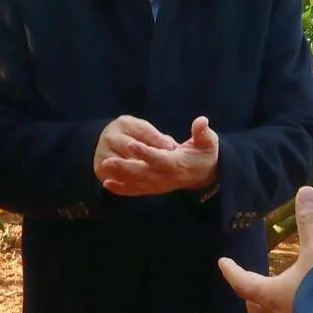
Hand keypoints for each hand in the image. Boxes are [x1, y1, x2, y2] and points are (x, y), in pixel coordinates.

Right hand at [93, 115, 176, 181]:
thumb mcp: (145, 132)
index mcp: (124, 123)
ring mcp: (102, 152)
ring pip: (123, 164)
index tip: (171, 149)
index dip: (158, 141)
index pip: (143, 132)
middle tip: (163, 166)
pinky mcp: (100, 168)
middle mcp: (110, 136)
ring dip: (138, 172)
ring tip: (154, 177)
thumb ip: (159, 139)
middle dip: (147, 157)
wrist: (110, 143)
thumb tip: (172, 148)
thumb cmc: (134, 136)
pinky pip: (115, 177)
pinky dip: (127, 182)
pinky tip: (141, 184)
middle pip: (130, 148)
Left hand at [98, 116, 218, 195]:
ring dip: (119, 176)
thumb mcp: (208, 141)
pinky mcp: (153, 188)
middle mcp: (166, 177)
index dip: (145, 152)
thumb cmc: (205, 154)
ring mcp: (159, 185)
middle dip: (125, 167)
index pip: (159, 159)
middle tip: (107, 160)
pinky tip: (107, 183)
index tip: (131, 144)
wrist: (204, 174)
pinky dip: (121, 189)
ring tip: (104, 167)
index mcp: (177, 164)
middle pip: (143, 173)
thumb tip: (202, 122)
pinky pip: (135, 190)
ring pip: (136, 182)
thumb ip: (203, 132)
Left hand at [218, 185, 312, 312]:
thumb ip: (311, 223)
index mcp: (271, 295)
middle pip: (256, 306)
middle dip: (254, 292)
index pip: (243, 282)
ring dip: (281, 297)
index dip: (232, 271)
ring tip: (289, 283)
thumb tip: (304, 192)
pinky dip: (304, 303)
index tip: (222, 262)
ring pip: (279, 312)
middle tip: (252, 279)